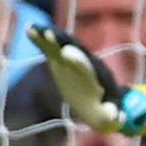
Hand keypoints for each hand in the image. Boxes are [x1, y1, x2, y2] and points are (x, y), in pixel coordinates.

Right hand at [26, 19, 145, 132]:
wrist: (102, 98)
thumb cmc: (105, 108)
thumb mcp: (110, 115)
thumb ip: (112, 115)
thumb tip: (115, 117)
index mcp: (96, 75)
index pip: (86, 66)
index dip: (77, 60)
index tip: (67, 52)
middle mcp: (84, 63)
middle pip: (73, 48)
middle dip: (61, 42)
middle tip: (47, 32)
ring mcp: (72, 60)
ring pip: (61, 44)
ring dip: (48, 36)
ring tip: (32, 28)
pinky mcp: (61, 60)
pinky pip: (51, 48)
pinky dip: (41, 40)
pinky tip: (29, 29)